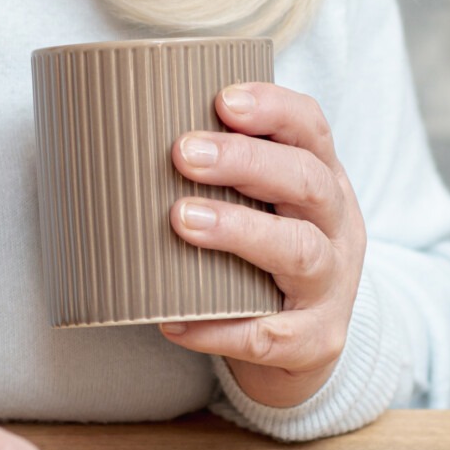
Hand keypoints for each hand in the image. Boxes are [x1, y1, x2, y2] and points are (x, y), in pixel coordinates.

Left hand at [164, 82, 367, 407]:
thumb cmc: (265, 259)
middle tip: (184, 152)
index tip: (222, 100)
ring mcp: (332, 286)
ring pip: (299, 251)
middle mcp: (337, 228)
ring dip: (240, 231)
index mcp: (323, 182)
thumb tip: (112, 143)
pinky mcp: (316, 341)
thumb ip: (218, 178)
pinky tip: (175, 319)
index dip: (274, 110)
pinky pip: (271, 335)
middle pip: (307, 183)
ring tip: (182, 219)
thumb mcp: (265, 209)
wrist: (309, 349)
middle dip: (246, 162)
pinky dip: (221, 328)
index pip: (312, 130)